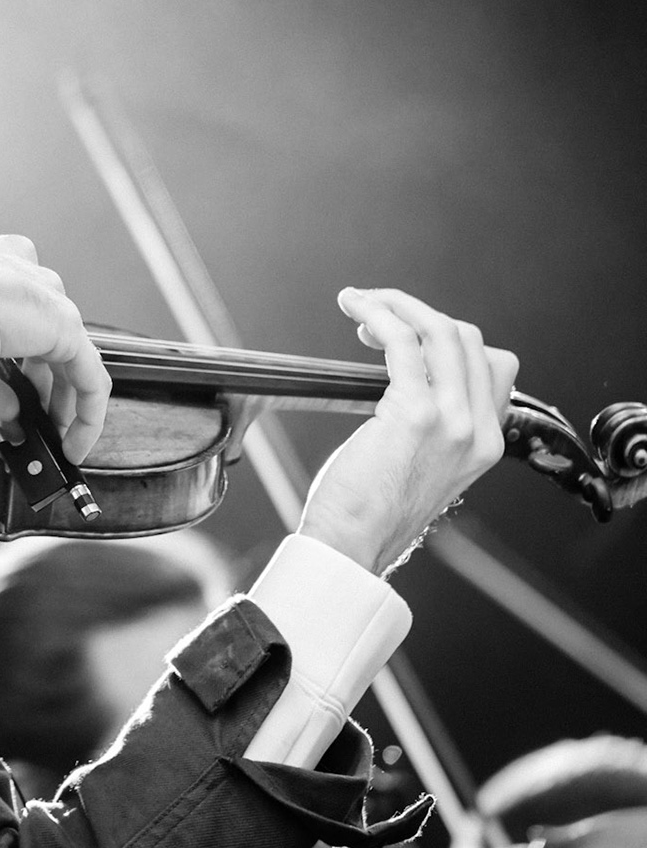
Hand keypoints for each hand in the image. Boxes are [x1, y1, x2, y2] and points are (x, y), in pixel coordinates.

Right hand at [0, 235, 109, 463]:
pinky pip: (89, 375)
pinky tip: (74, 443)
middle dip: (42, 385)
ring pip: (71, 356)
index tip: (10, 391)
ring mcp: (45, 295)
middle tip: (34, 420)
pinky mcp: (65, 323)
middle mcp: (20, 273)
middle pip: (47, 336)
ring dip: (65, 402)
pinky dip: (87, 414)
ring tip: (56, 438)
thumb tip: (9, 410)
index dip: (17, 359)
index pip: (14, 311)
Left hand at [297, 288, 517, 575]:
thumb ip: (432, 427)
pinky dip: (379, 315)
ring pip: (442, 332)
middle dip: (419, 314)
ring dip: (397, 305)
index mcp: (485, 442)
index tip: (403, 336)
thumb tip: (404, 378)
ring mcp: (454, 421)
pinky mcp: (417, 414)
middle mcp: (479, 430)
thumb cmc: (369, 509)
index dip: (447, 339)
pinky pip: (404, 343)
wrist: (353, 544)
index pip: (492, 365)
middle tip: (373, 316)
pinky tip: (356, 308)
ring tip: (360, 303)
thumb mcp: (422, 467)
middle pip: (469, 340)